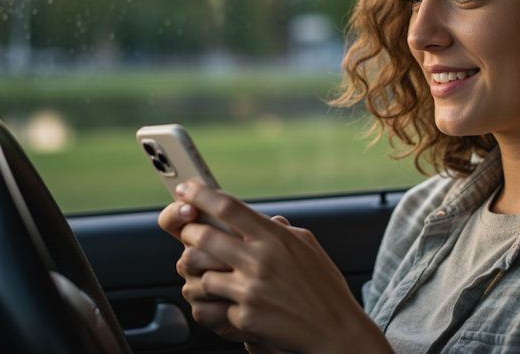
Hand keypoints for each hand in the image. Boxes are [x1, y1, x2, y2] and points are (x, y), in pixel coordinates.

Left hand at [174, 182, 390, 353]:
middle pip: (203, 237)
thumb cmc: (323, 286)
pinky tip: (237, 303)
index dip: (200, 195)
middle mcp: (259, 261)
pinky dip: (223, 303)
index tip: (185, 190)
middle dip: (190, 233)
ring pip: (202, 274)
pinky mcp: (244, 317)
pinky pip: (216, 305)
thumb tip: (257, 217)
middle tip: (190, 232)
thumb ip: (277, 229)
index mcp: (274, 238)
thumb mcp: (306, 245)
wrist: (335, 330)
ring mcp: (250, 291)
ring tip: (216, 273)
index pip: (228, 207)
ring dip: (203, 273)